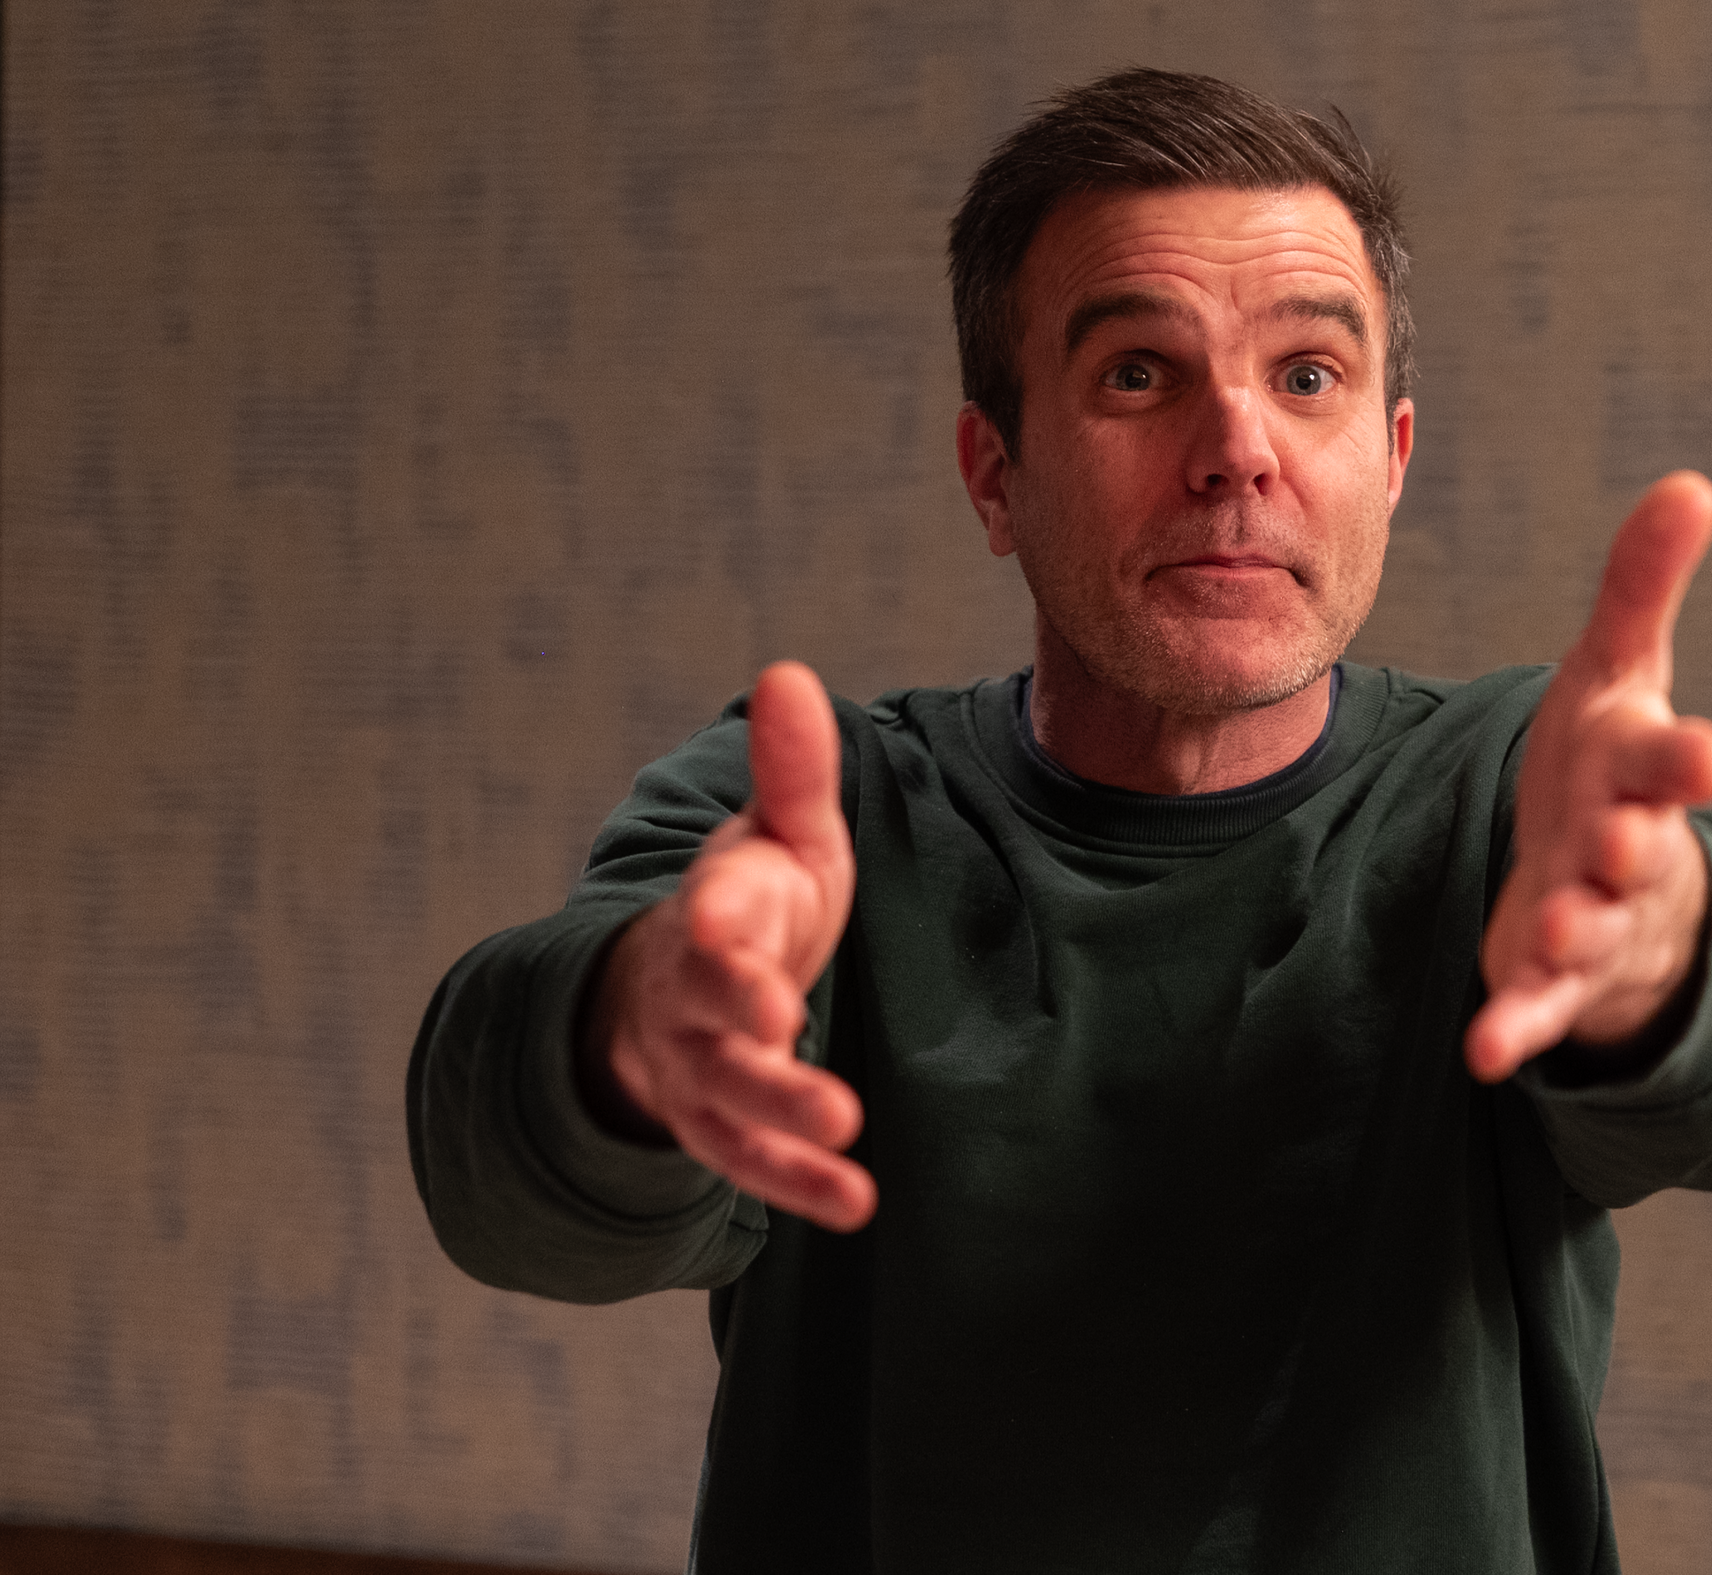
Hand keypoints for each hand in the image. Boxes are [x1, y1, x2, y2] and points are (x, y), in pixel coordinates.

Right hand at [583, 661, 875, 1229]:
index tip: (734, 921)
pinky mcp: (721, 1126)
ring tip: (843, 1135)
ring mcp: (701, 1068)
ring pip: (728, 1100)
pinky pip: (751, 1164)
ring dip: (781, 1118)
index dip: (719, 927)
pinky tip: (858, 1205)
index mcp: (712, 916)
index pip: (708, 922)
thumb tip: (786, 672)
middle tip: (785, 1029)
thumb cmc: (753, 900)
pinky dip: (797, 1185)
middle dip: (744, 1026)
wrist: (686, 982)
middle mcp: (694, 998)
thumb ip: (791, 770)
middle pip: (711, 1017)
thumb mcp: (777, 834)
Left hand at [1465, 472, 1711, 1083]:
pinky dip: (1516, 1028)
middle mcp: (1630, 849)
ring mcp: (1595, 920)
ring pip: (1593, 929)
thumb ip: (1643, 586)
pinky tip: (1486, 1053)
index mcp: (1644, 772)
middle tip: (1627, 840)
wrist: (1611, 878)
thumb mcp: (1620, 673)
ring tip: (1555, 927)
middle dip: (1635, 845)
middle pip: (1640, 849)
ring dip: (1576, 929)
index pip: (1674, 761)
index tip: (1711, 755)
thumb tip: (1691, 483)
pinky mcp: (1549, 980)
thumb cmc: (1613, 764)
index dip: (1689, 760)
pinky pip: (1537, 1008)